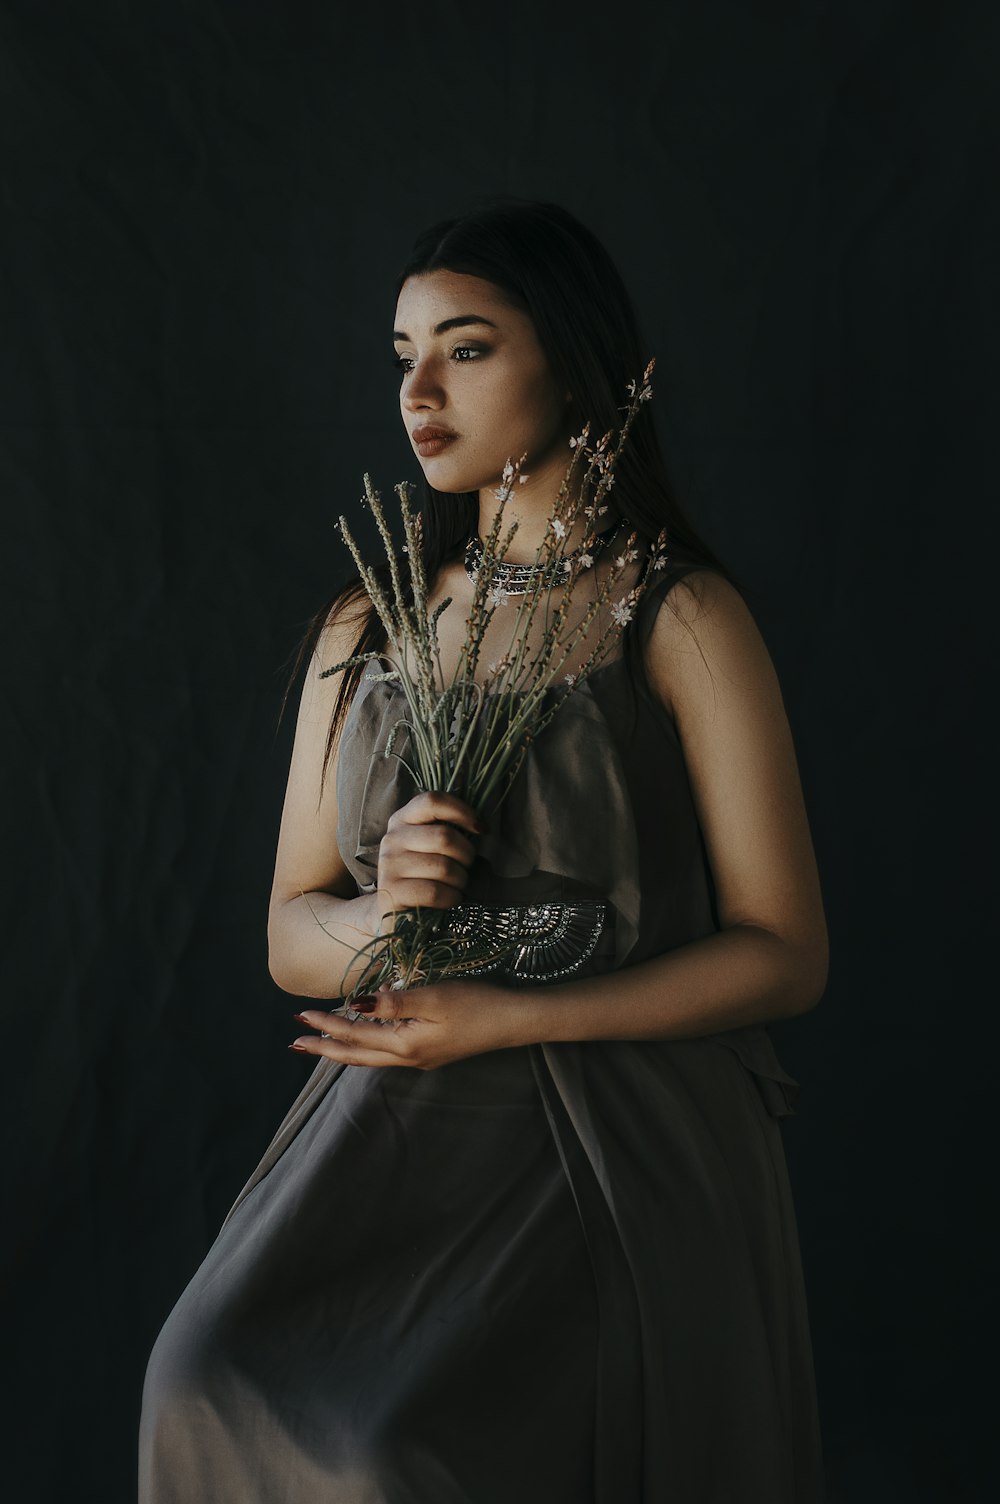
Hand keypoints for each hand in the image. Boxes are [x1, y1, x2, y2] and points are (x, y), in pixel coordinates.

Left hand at [289, 977, 526, 1070]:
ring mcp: (420, 1059)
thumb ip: (394, 1002)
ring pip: (370, 1058)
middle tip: (296, 1043)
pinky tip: (363, 1040)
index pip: (355, 1035)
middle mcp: (408, 1058)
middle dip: (324, 1049)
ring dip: (342, 1050)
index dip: (327, 1024)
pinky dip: (364, 1048)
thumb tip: (355, 1004)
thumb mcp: (434, 997)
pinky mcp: (430, 1053)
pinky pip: (385, 1054)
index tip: (300, 1015)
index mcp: (405, 1045)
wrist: (513, 1022)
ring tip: (321, 1045)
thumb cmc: (477, 1004)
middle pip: (356, 1056)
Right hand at [373, 790, 484, 932]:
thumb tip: (481, 826)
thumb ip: (447, 830)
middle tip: (466, 868)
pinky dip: (451, 898)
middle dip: (467, 856)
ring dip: (460, 880)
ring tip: (455, 885)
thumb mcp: (430, 847)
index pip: (433, 801)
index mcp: (402, 819)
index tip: (481, 829)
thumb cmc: (423, 875)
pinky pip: (435, 892)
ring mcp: (389, 866)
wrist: (394, 912)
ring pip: (444, 867)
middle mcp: (392, 839)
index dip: (463, 811)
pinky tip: (449, 899)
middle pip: (444, 837)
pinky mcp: (392, 893)